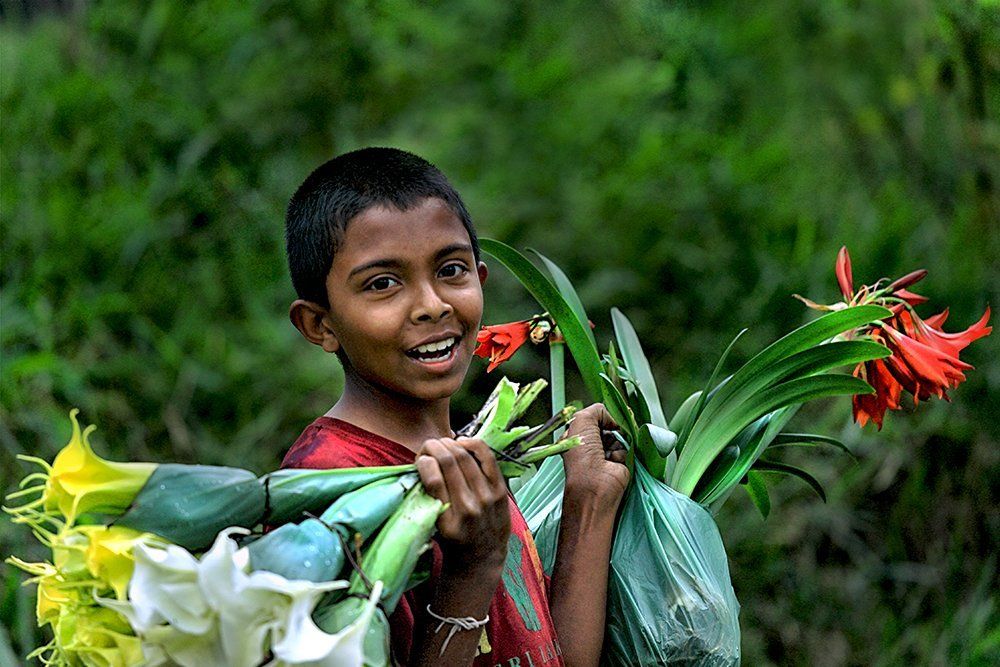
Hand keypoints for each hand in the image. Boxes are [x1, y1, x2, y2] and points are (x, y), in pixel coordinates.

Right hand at [415, 437, 510, 573]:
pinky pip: (487, 458)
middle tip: (428, 445)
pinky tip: (462, 442)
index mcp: (447, 521)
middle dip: (434, 447)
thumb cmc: (452, 541)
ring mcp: (487, 498)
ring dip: (450, 444)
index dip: (424, 462)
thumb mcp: (434, 528)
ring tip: (442, 443)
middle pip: (449, 462)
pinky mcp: (500, 491)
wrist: (482, 557)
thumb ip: (428, 499)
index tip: (420, 460)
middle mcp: (469, 508)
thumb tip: (423, 462)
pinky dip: (473, 444)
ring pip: (466, 456)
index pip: (434, 480)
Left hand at [561, 403, 629, 512]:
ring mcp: (605, 454)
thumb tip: (611, 415)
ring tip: (607, 451)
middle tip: (611, 430)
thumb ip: (596, 410)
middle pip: (607, 426)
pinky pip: (625, 449)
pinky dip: (621, 453)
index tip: (606, 415)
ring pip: (618, 436)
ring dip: (615, 441)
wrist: (595, 484)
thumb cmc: (582, 454)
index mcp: (576, 436)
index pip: (592, 419)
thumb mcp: (582, 421)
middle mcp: (589, 445)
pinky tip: (613, 460)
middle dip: (610, 426)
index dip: (600, 416)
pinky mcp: (619, 462)